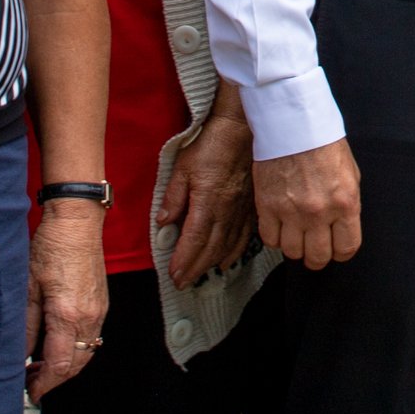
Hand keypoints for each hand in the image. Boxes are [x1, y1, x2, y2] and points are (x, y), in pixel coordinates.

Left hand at [26, 198, 108, 397]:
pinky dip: (76, 350)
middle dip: (54, 379)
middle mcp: (89, 316)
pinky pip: (92, 338)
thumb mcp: (27, 287)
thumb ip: (25, 325)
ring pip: (87, 354)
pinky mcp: (102, 304)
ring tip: (41, 365)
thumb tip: (20, 353)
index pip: (59, 365)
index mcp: (68, 314)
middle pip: (76, 365)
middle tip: (31, 381)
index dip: (43, 383)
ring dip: (66, 366)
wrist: (77, 221)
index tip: (30, 390)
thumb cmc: (52, 246)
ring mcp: (99, 310)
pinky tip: (58, 345)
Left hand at [160, 102, 258, 288]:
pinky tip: (227, 261)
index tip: (174, 275)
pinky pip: (244, 236)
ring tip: (199, 276)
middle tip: (182, 283)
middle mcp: (226, 211)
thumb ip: (174, 197)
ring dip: (211, 264)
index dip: (184, 260)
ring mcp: (241, 210)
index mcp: (208, 202)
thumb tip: (164, 222)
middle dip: (195, 268)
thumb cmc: (211, 145)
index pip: (194, 239)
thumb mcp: (182, 167)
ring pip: (227, 245)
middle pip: (210, 248)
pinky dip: (234, 252)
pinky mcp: (250, 206)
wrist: (241, 130)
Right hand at [255, 137, 362, 268]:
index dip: (341, 253)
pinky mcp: (267, 206)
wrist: (293, 122)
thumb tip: (342, 227)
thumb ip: (347, 204)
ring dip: (295, 246)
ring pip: (292, 252)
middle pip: (318, 257)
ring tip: (296, 234)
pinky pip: (270, 239)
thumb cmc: (323, 143)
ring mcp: (291, 211)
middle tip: (314, 247)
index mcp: (345, 203)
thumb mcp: (350, 173)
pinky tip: (279, 225)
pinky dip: (275, 237)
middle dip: (318, 257)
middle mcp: (319, 212)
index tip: (335, 249)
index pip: (346, 248)